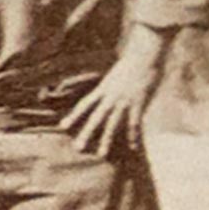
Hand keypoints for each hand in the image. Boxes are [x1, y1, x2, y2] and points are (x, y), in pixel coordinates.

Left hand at [62, 27, 171, 158]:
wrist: (145, 54)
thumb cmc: (133, 60)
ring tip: (101, 154)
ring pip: (113, 124)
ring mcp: (124, 101)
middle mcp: (111, 97)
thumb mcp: (116, 72)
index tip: (62, 126)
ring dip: (106, 140)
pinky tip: (132, 147)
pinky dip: (133, 136)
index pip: (84, 104)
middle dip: (86, 134)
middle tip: (77, 148)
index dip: (74, 116)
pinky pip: (135, 123)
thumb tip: (109, 86)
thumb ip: (112, 82)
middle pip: (95, 118)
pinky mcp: (139, 104)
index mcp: (103, 88)